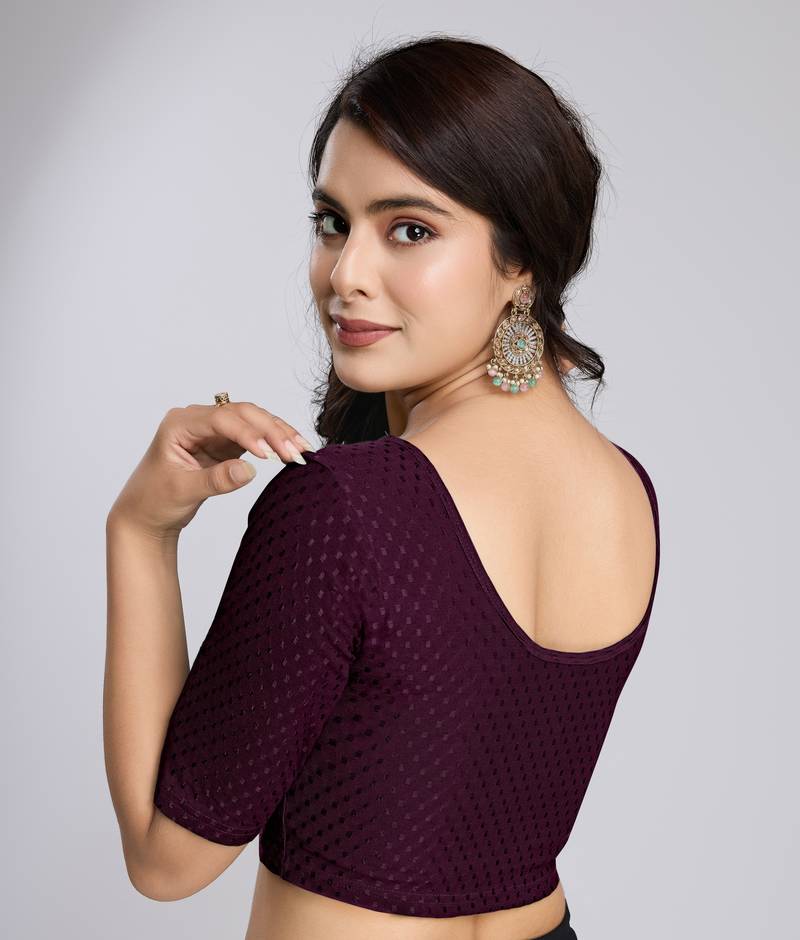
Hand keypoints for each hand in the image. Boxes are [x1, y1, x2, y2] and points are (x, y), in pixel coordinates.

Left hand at [107, 402, 315, 537]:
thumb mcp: (182, 491)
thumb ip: (215, 480)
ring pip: (253, 421)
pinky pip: (255, 435)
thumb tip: (249, 470)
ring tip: (302, 450)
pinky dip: (274, 442)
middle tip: (295, 452)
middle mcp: (197, 420)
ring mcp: (213, 430)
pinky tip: (292, 449)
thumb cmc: (154, 501)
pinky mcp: (225, 443)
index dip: (248, 433)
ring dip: (278, 433)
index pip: (222, 419)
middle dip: (271, 430)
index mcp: (180, 423)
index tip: (268, 453)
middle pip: (242, 414)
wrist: (146, 515)